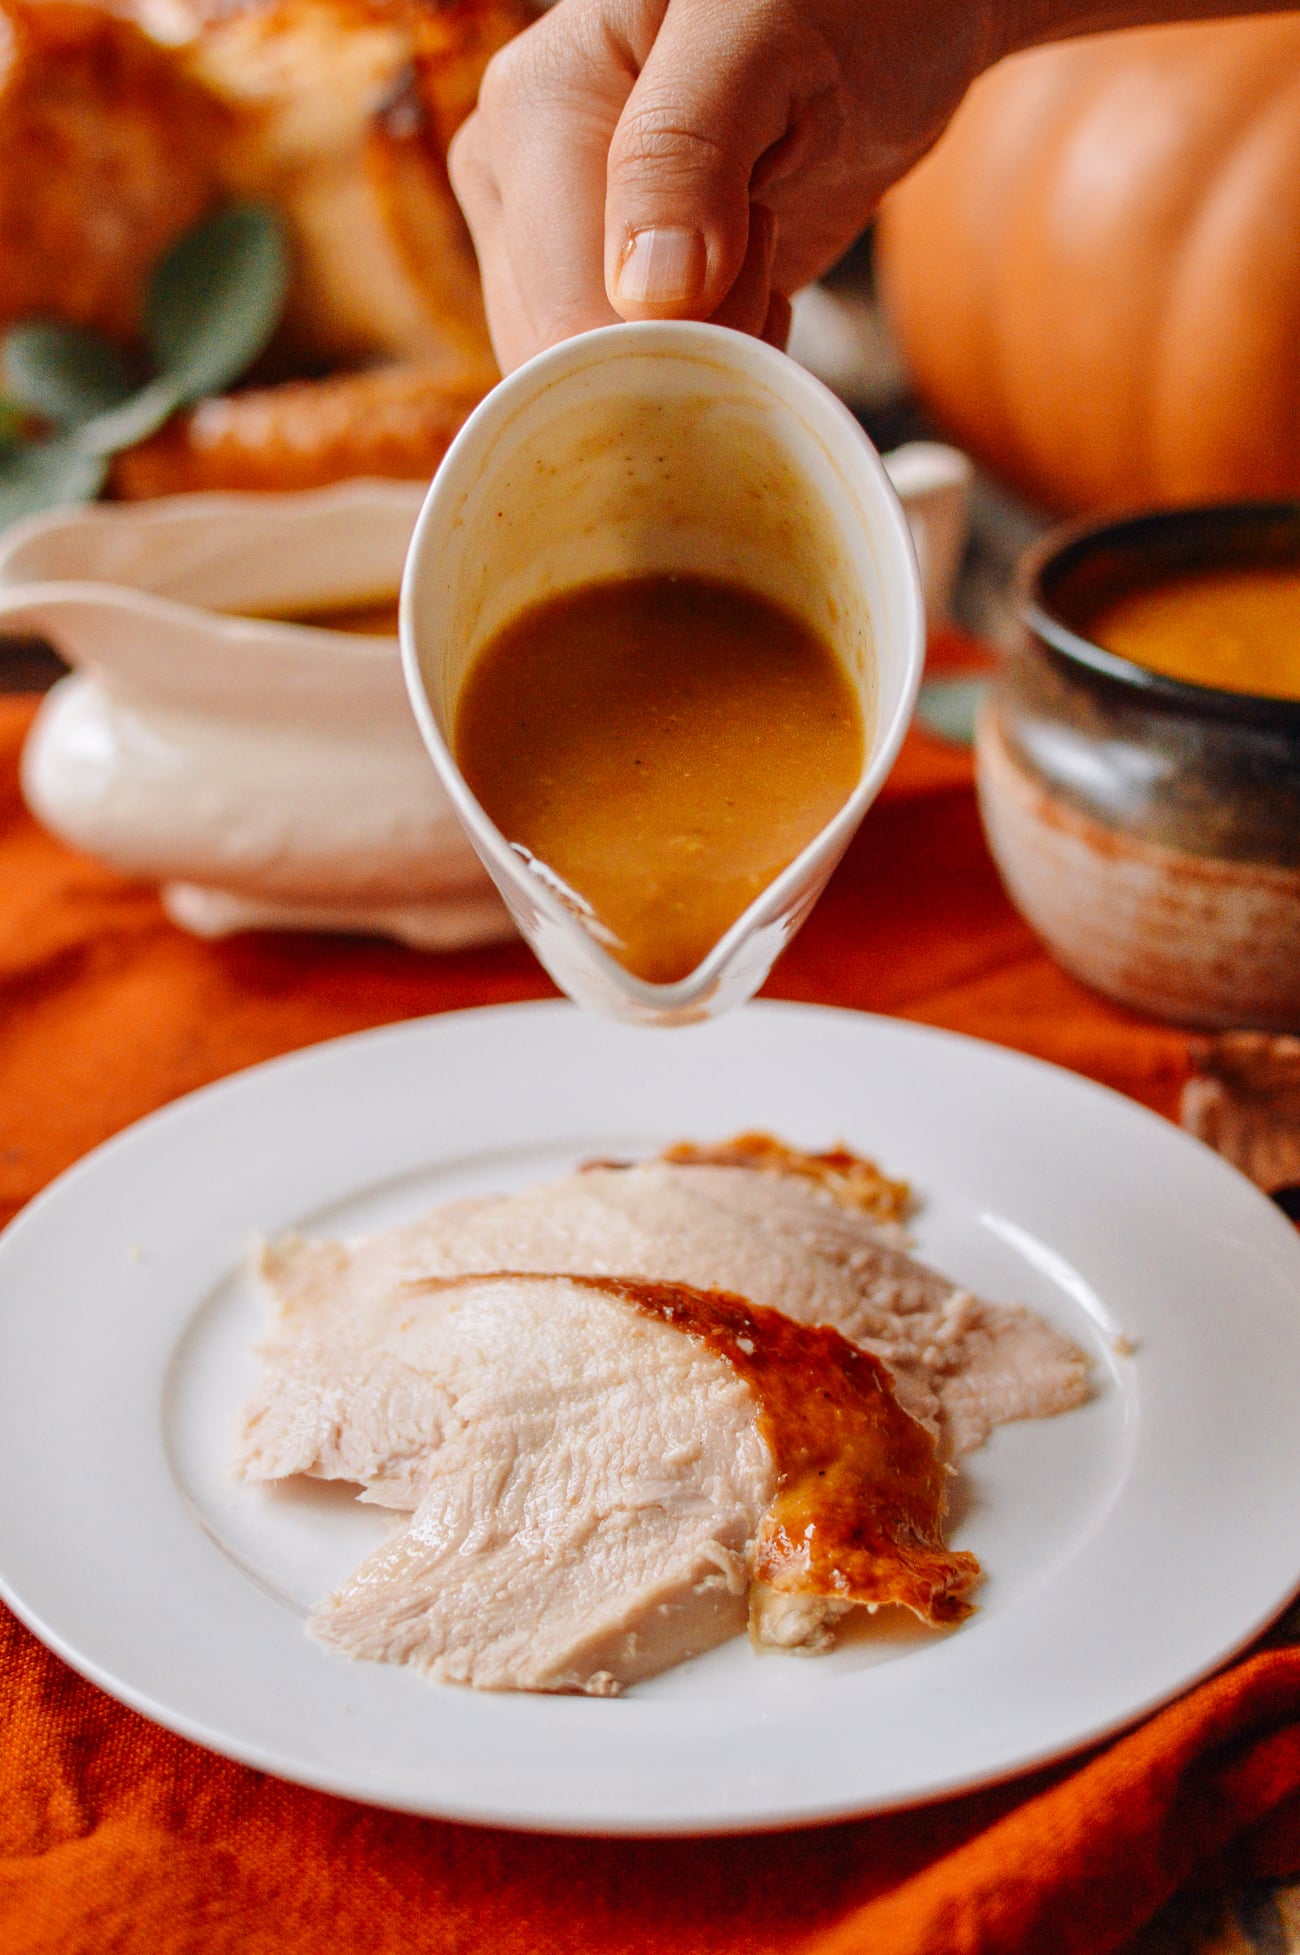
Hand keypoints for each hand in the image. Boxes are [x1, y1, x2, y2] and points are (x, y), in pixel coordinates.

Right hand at [449, 0, 999, 371]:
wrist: (893, 25)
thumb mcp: (763, 33)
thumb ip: (688, 147)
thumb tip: (645, 295)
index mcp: (528, 115)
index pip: (560, 313)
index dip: (666, 350)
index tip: (755, 286)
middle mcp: (520, 188)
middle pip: (572, 367)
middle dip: (690, 351)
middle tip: (768, 250)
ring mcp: (559, 250)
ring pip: (601, 392)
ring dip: (708, 361)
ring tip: (763, 253)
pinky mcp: (615, 295)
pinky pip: (642, 388)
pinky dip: (719, 362)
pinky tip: (756, 286)